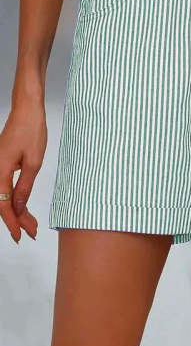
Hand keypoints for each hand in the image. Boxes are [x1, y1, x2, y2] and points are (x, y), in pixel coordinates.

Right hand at [0, 102, 46, 243]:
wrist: (27, 110)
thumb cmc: (31, 130)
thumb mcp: (33, 162)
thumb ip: (25, 186)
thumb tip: (19, 207)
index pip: (4, 205)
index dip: (12, 222)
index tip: (20, 235)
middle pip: (3, 202)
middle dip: (16, 219)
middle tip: (30, 232)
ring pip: (5, 196)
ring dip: (17, 210)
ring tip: (31, 223)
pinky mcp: (3, 163)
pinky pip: (6, 186)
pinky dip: (16, 197)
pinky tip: (24, 206)